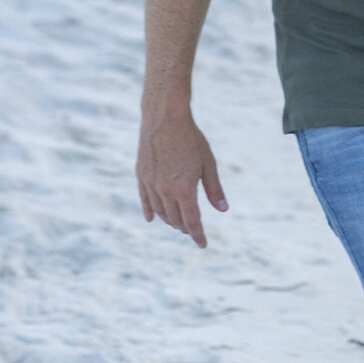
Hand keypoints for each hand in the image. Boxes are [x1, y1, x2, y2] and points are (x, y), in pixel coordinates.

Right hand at [137, 107, 227, 248]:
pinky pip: (145, 200)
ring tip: (178, 224)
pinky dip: (150, 211)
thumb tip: (223, 210)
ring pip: (160, 212)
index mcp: (184, 189)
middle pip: (175, 219)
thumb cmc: (191, 139)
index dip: (198, 235)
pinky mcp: (141, 175)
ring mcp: (150, 183)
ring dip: (170, 221)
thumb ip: (214, 189)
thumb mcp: (208, 163)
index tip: (203, 244)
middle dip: (185, 228)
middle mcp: (164, 190)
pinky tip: (152, 219)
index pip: (191, 221)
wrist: (164, 118)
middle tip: (193, 232)